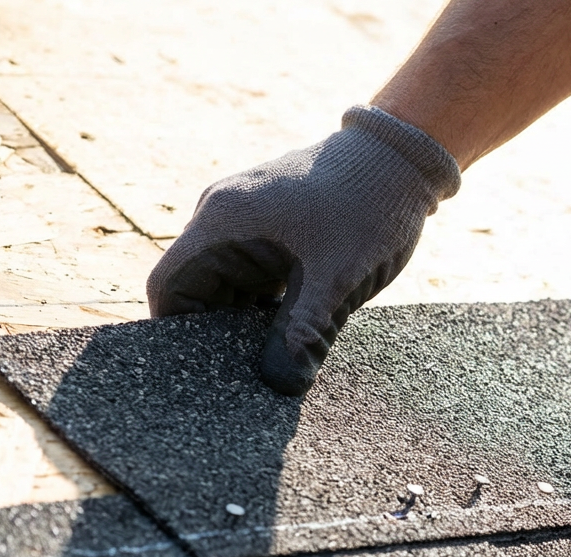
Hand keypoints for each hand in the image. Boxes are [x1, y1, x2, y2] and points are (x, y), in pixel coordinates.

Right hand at [147, 106, 459, 395]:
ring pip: (229, 287)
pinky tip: (291, 334)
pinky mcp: (272, 226)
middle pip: (197, 291)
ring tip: (273, 360)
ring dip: (246, 322)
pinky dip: (266, 305)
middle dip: (217, 336)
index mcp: (222, 222)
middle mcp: (223, 217)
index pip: (168, 287)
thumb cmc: (368, 205)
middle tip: (247, 378)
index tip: (204, 373)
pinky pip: (254, 275)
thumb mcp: (337, 276)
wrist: (402, 155)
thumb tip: (281, 386)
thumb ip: (304, 332)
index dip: (175, 334)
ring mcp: (247, 220)